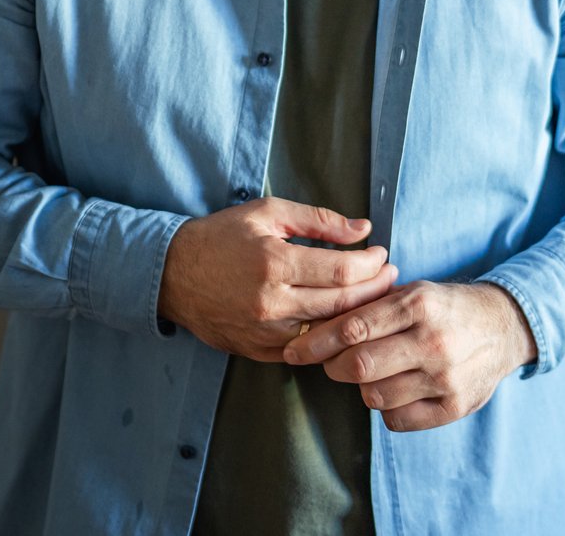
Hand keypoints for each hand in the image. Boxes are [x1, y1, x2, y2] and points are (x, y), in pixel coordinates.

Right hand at [158, 198, 398, 361]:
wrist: (173, 273)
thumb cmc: (222, 236)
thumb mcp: (268, 213)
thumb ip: (319, 220)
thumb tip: (362, 229)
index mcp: (274, 263)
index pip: (341, 272)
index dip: (371, 265)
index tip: (382, 254)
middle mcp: (271, 303)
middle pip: (341, 304)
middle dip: (374, 290)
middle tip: (391, 276)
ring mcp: (265, 333)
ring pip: (328, 332)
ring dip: (358, 316)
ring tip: (375, 298)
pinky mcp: (259, 351)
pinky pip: (307, 350)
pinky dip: (329, 336)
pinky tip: (344, 320)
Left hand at [282, 280, 536, 430]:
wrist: (504, 326)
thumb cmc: (446, 307)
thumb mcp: (414, 292)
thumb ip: (372, 306)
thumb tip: (318, 324)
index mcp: (418, 304)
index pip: (353, 327)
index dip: (317, 342)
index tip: (295, 350)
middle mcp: (432, 341)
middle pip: (359, 366)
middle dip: (333, 366)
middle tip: (330, 363)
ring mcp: (445, 377)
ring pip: (375, 396)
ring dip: (362, 387)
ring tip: (370, 374)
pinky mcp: (454, 406)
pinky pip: (398, 419)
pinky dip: (387, 408)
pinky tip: (395, 390)